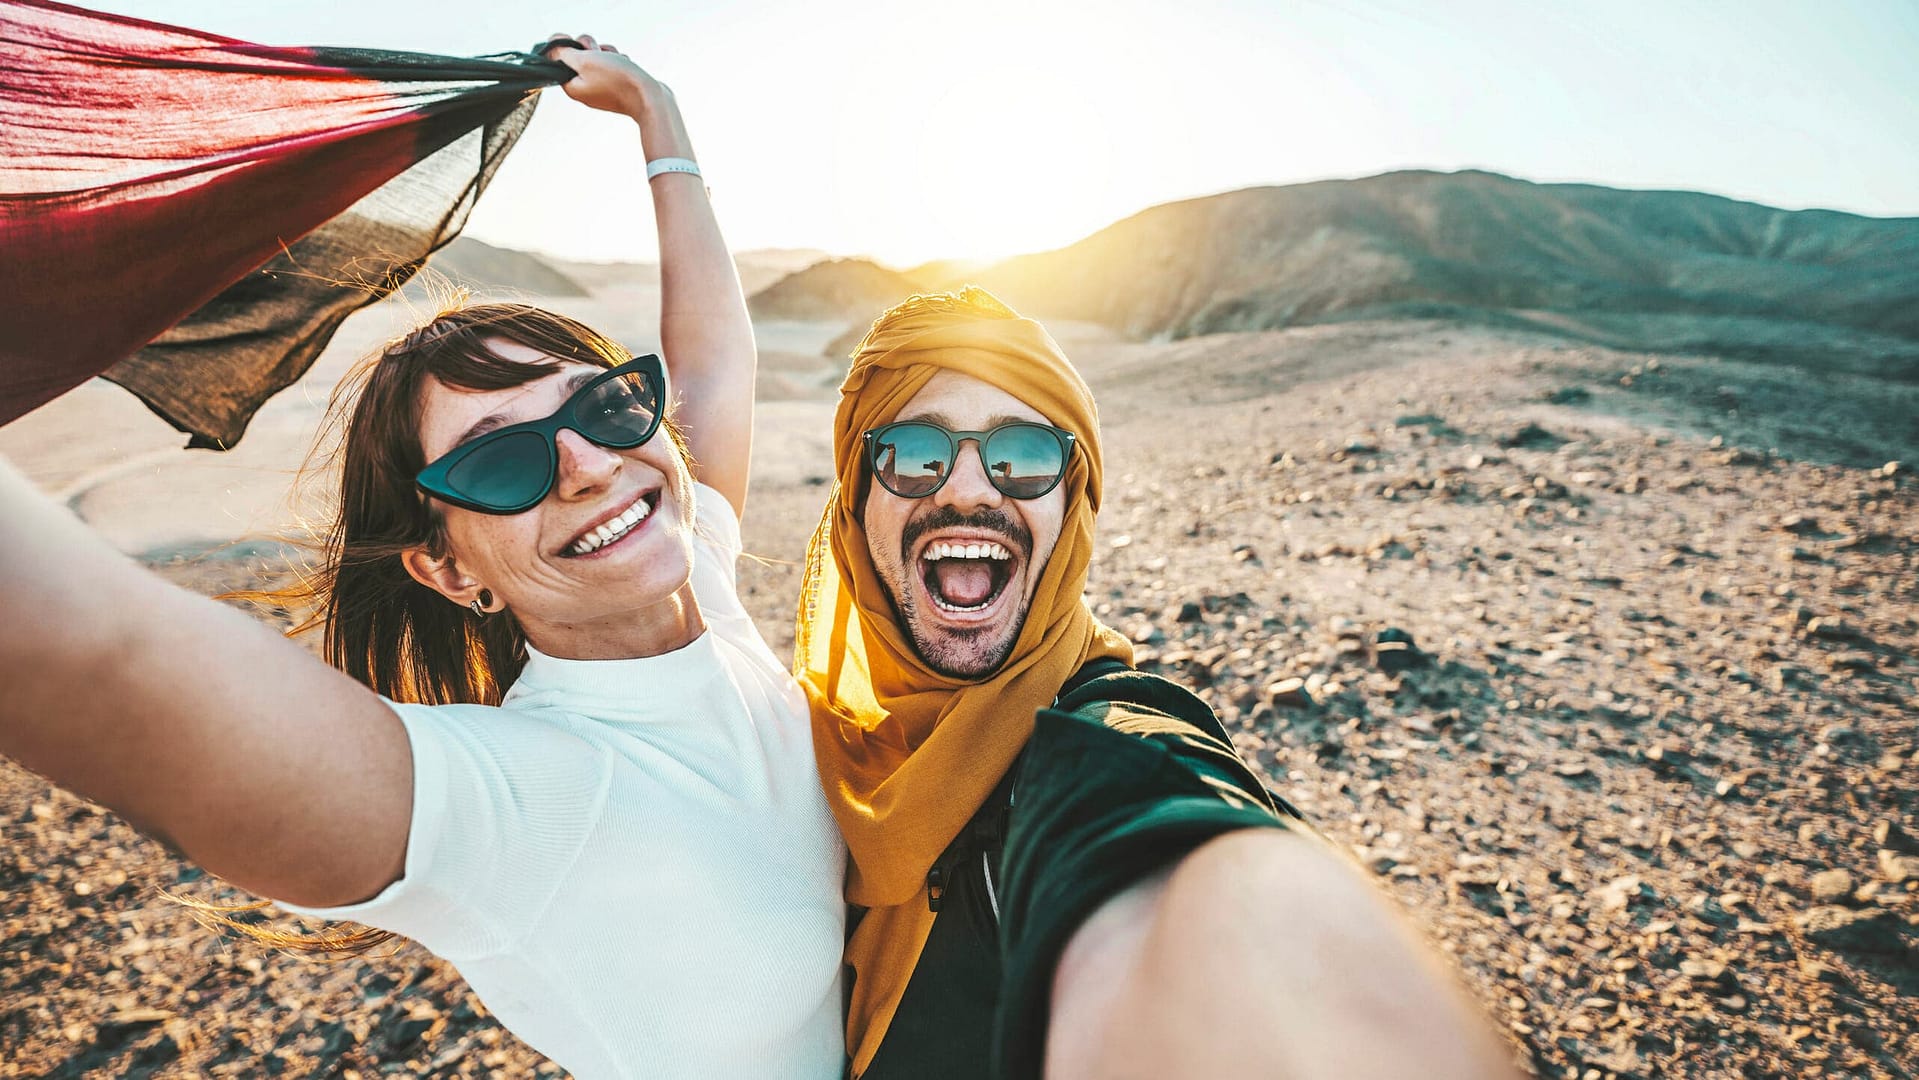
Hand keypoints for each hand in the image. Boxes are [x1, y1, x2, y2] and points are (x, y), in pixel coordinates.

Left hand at [541, 33, 668, 118]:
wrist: (650, 98)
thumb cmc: (617, 80)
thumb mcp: (584, 61)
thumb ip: (563, 53)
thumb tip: (552, 50)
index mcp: (572, 88)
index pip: (559, 61)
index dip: (568, 48)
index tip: (580, 46)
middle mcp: (585, 91)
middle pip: (579, 59)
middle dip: (591, 49)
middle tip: (599, 53)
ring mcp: (601, 90)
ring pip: (598, 60)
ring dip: (607, 54)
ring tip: (616, 61)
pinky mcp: (616, 88)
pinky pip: (612, 67)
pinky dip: (618, 62)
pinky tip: (626, 67)